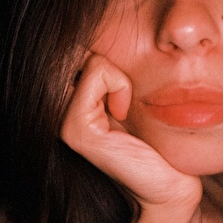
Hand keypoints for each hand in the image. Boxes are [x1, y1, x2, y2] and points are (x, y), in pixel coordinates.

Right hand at [61, 53, 202, 222]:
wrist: (168, 185)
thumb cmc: (153, 139)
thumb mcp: (125, 96)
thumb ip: (104, 72)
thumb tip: (91, 37)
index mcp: (63, 104)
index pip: (75, 50)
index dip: (105, 63)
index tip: (120, 95)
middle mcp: (54, 112)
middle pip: (77, 50)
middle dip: (108, 66)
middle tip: (122, 101)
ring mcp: (60, 121)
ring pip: (88, 59)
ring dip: (117, 77)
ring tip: (123, 109)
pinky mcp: (76, 128)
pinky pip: (96, 73)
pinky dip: (119, 85)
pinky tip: (122, 114)